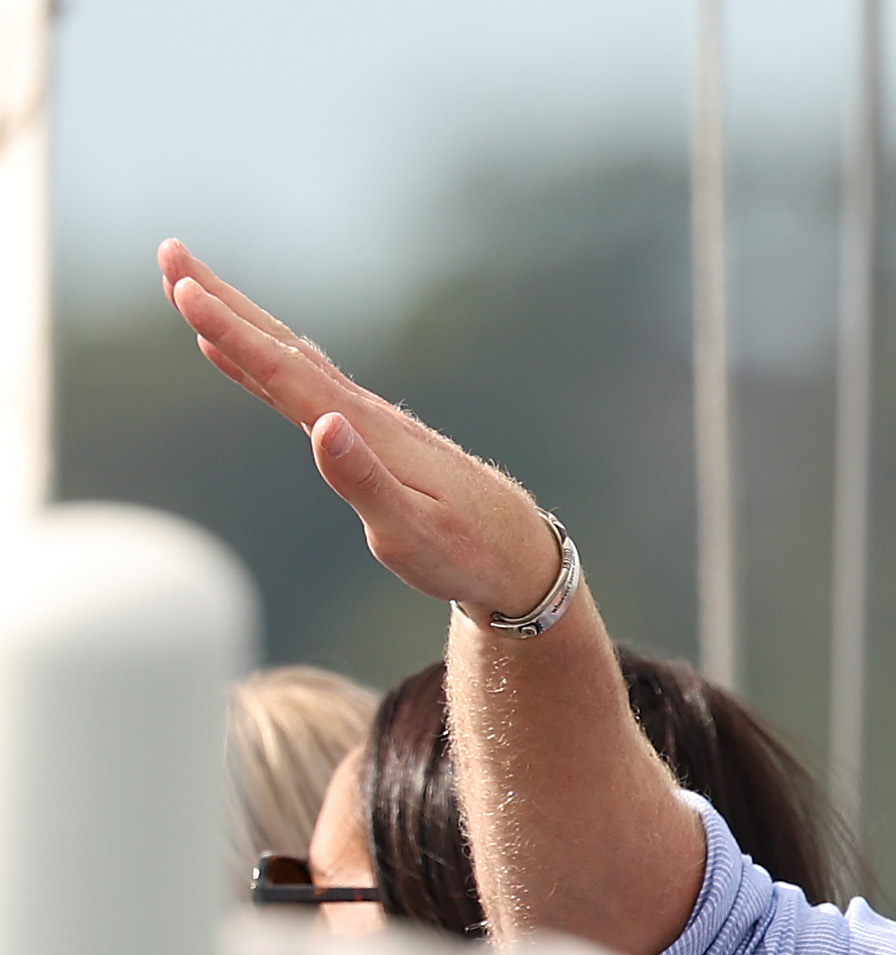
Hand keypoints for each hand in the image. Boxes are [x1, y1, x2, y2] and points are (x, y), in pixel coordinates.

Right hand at [158, 240, 561, 617]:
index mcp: (366, 433)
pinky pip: (304, 385)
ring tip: (189, 284)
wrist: (520, 555)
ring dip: (239, 322)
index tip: (186, 290)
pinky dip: (265, 361)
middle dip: (223, 302)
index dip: (233, 333)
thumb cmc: (467, 553)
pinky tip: (240, 351)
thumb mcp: (412, 533)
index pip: (286, 374)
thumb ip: (364, 483)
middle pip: (281, 348)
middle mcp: (363, 414)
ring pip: (289, 359)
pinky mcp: (369, 434)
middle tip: (168, 251)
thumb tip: (320, 426)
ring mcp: (366, 421)